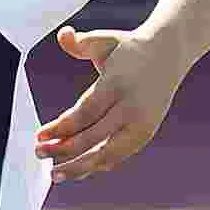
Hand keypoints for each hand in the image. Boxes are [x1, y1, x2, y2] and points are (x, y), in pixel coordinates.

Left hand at [35, 25, 186, 182]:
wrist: (170, 53)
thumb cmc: (129, 48)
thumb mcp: (105, 40)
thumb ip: (81, 42)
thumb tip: (63, 35)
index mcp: (119, 83)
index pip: (85, 113)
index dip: (61, 128)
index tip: (40, 136)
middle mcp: (132, 107)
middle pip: (94, 138)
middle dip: (63, 150)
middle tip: (39, 153)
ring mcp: (142, 124)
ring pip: (108, 153)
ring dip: (79, 167)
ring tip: (54, 174)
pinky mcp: (146, 134)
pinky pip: (118, 156)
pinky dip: (96, 165)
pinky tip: (76, 171)